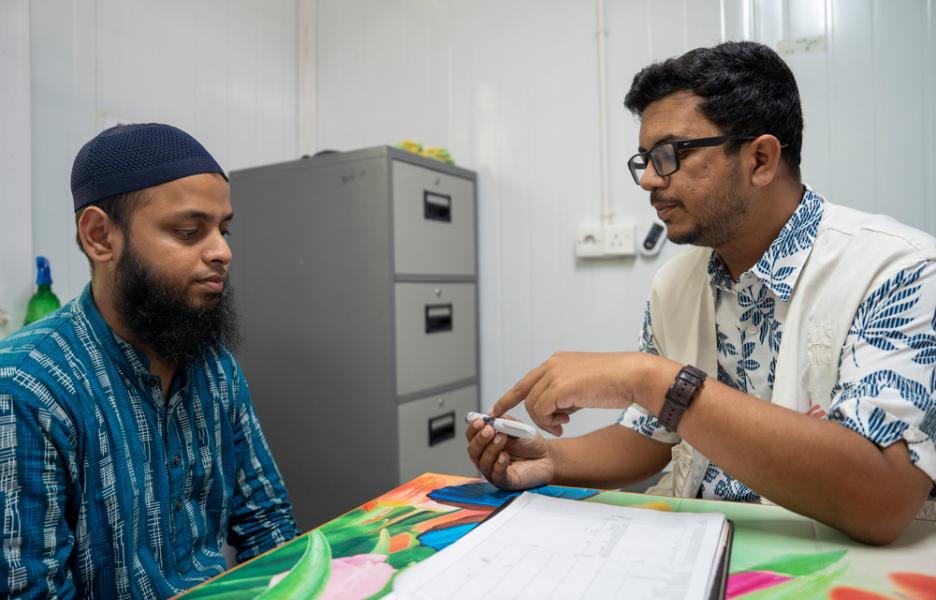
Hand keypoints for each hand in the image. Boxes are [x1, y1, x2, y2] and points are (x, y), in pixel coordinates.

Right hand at [466, 417, 553, 489]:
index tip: (479, 421)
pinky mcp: (506, 482)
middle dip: (480, 439)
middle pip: (473, 451)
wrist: (547, 457)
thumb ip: (503, 421)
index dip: (473, 429)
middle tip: (490, 430)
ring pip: (483, 463)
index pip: (471, 437)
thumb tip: (489, 415)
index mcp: (486, 443)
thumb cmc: (530, 444)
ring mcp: (494, 471)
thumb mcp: (515, 427)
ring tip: (502, 438)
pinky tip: (505, 456)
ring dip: (490, 449)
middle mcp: (487, 458)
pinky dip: (499, 465)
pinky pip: (497, 475)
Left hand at [491, 351, 652, 435]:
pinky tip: (566, 423)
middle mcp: (552, 365)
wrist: (633, 376)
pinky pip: (541, 411)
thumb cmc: (616, 382)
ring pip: (533, 405)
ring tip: (565, 423)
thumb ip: (566, 393)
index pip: (526, 380)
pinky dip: (550, 421)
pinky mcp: (559, 387)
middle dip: (521, 412)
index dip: (510, 397)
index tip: (496, 409)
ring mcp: (554, 374)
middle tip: (525, 427)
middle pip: (524, 392)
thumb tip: (556, 410)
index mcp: (557, 361)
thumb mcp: (584, 385)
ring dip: (546, 420)